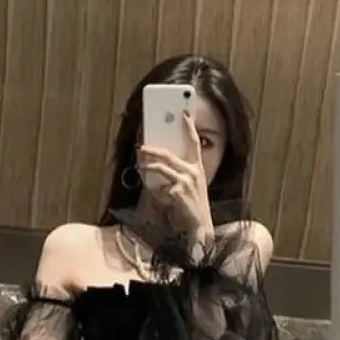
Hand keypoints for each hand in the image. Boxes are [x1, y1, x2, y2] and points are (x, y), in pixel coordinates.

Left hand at [138, 111, 214, 247]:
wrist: (199, 225)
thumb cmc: (192, 207)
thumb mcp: (190, 186)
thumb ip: (178, 174)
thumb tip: (159, 164)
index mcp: (197, 168)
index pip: (194, 142)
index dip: (189, 126)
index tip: (184, 113)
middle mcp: (193, 172)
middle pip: (168, 154)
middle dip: (152, 149)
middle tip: (141, 146)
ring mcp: (185, 181)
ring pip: (161, 167)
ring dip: (147, 165)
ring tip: (140, 165)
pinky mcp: (178, 192)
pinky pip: (160, 186)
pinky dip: (154, 189)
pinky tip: (153, 193)